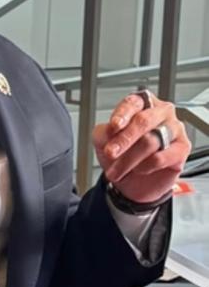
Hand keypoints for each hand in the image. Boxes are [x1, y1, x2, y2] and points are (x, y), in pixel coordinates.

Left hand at [93, 90, 189, 206]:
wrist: (132, 183)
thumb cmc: (122, 155)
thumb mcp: (104, 142)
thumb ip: (104, 132)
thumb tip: (110, 132)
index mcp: (142, 104)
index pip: (133, 103)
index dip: (122, 114)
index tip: (113, 126)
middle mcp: (161, 112)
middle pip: (143, 121)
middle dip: (124, 139)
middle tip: (110, 153)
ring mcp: (174, 129)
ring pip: (150, 141)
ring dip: (128, 159)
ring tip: (117, 170)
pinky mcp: (182, 148)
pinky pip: (160, 157)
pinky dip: (145, 167)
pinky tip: (139, 169)